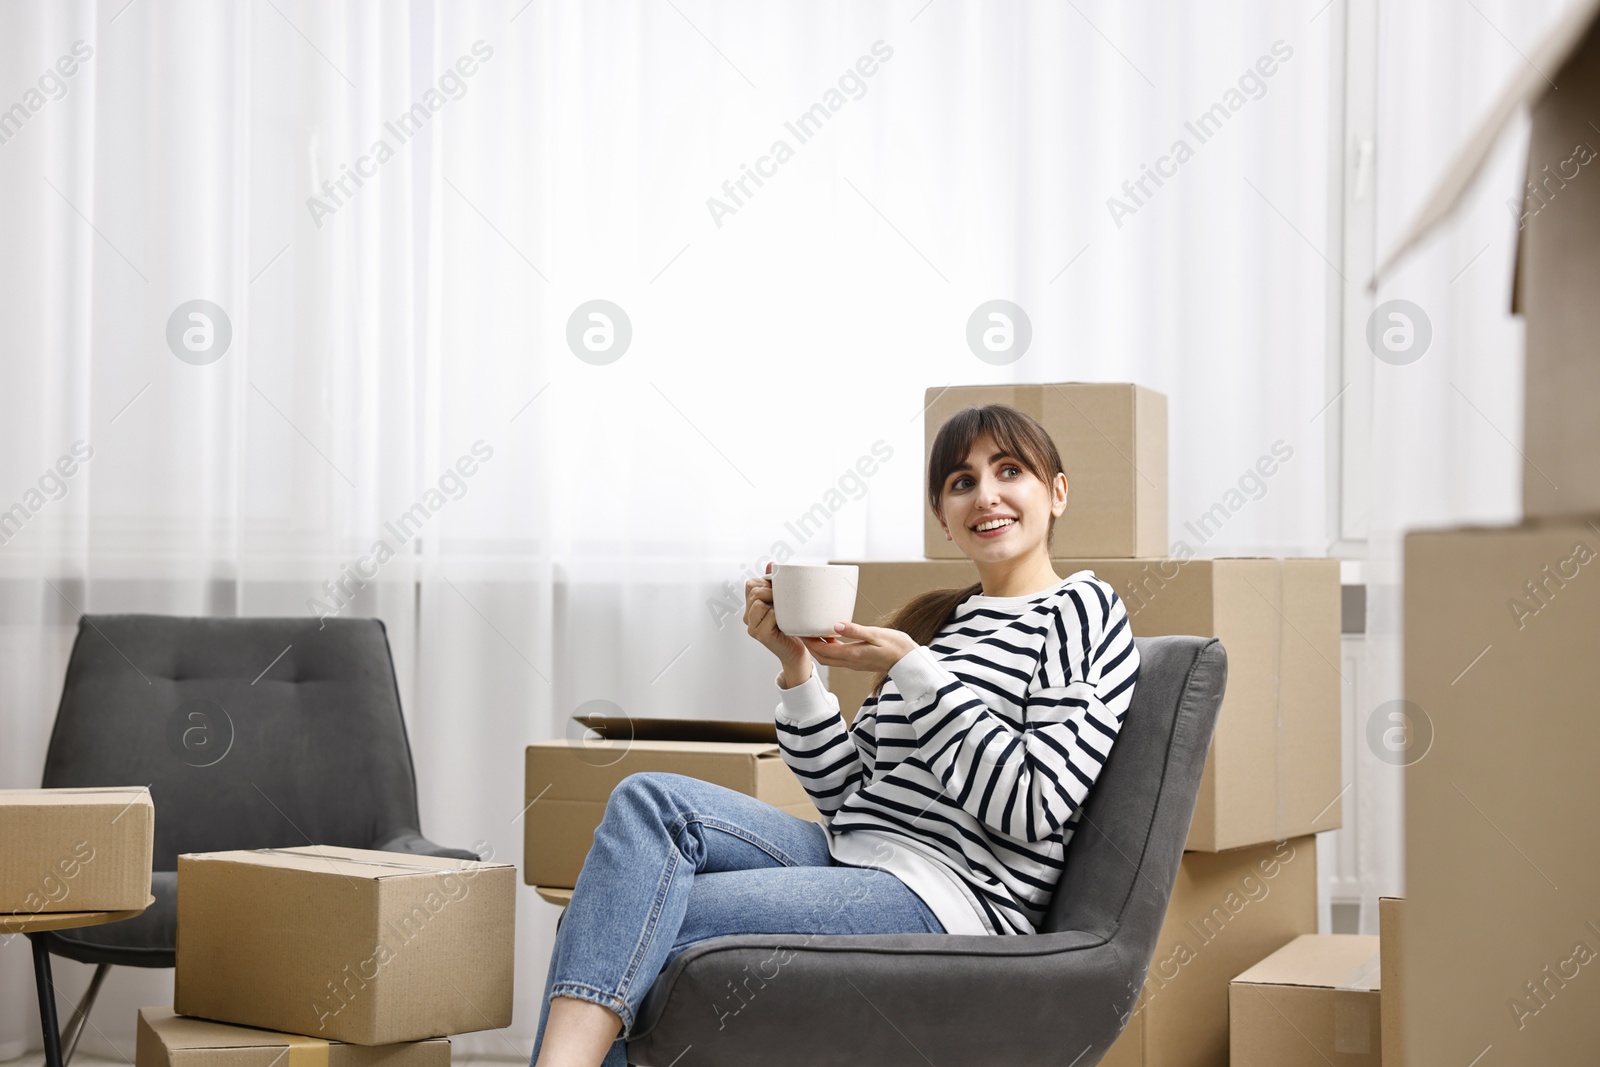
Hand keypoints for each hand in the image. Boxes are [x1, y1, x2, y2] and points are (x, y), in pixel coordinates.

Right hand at [745, 564, 808, 668]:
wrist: (798, 651)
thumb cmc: (792, 626)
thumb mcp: (784, 601)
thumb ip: (775, 583)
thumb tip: (771, 564)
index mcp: (751, 606)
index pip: (751, 584)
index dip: (766, 584)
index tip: (779, 593)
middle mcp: (747, 616)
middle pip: (754, 590)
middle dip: (772, 591)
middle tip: (784, 604)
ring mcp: (752, 627)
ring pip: (758, 600)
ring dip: (775, 603)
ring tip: (784, 614)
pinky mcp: (760, 635)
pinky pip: (768, 613)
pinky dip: (779, 615)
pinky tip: (785, 623)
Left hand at [799, 621, 917, 674]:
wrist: (909, 661)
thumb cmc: (896, 646)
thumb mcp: (876, 634)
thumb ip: (854, 631)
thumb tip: (835, 625)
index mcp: (852, 655)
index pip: (823, 650)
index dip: (809, 642)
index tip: (799, 631)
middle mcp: (850, 662)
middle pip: (822, 657)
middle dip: (810, 646)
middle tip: (801, 631)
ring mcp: (854, 663)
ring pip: (829, 658)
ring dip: (819, 648)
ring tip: (812, 632)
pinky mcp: (859, 661)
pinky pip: (838, 657)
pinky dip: (830, 648)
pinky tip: (831, 636)